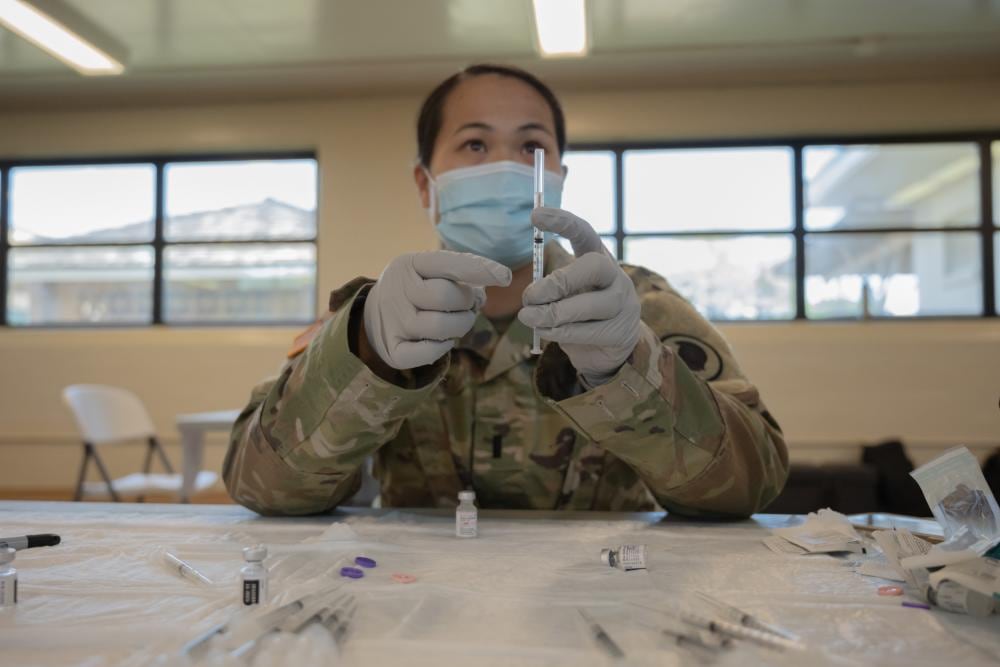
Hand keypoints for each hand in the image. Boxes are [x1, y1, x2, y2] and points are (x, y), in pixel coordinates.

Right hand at [364, 250, 511, 369]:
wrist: (372, 315)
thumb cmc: (415, 289)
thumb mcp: (429, 271)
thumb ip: (460, 274)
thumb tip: (490, 288)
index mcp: (409, 264)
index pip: (447, 262)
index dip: (479, 269)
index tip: (505, 277)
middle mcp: (397, 290)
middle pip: (447, 297)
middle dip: (467, 303)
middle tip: (467, 306)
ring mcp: (393, 321)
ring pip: (442, 327)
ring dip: (461, 326)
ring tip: (457, 321)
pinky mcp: (393, 350)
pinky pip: (428, 353)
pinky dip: (442, 349)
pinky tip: (442, 341)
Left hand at [518, 208, 640, 385]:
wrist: (608, 349)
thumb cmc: (580, 313)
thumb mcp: (567, 292)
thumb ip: (552, 287)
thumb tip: (530, 296)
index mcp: (599, 258)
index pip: (585, 232)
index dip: (562, 221)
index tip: (534, 216)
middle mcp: (616, 277)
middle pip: (594, 266)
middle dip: (558, 281)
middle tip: (528, 296)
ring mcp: (623, 305)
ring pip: (589, 305)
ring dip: (552, 312)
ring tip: (527, 317)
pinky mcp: (620, 333)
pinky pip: (587, 332)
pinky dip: (559, 332)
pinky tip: (543, 331)